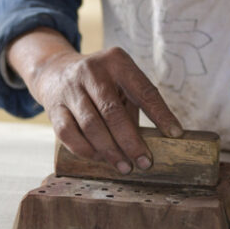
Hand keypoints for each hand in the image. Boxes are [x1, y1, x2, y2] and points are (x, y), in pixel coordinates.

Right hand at [7, 28, 182, 173]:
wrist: (55, 71)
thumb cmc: (100, 83)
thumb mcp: (121, 83)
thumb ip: (134, 106)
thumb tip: (150, 142)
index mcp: (117, 62)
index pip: (143, 90)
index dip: (161, 114)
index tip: (175, 134)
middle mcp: (92, 71)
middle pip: (113, 112)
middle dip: (131, 142)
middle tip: (145, 162)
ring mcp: (70, 89)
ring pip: (91, 126)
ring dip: (110, 151)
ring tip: (125, 166)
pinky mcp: (54, 107)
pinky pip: (69, 134)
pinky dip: (86, 150)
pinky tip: (99, 158)